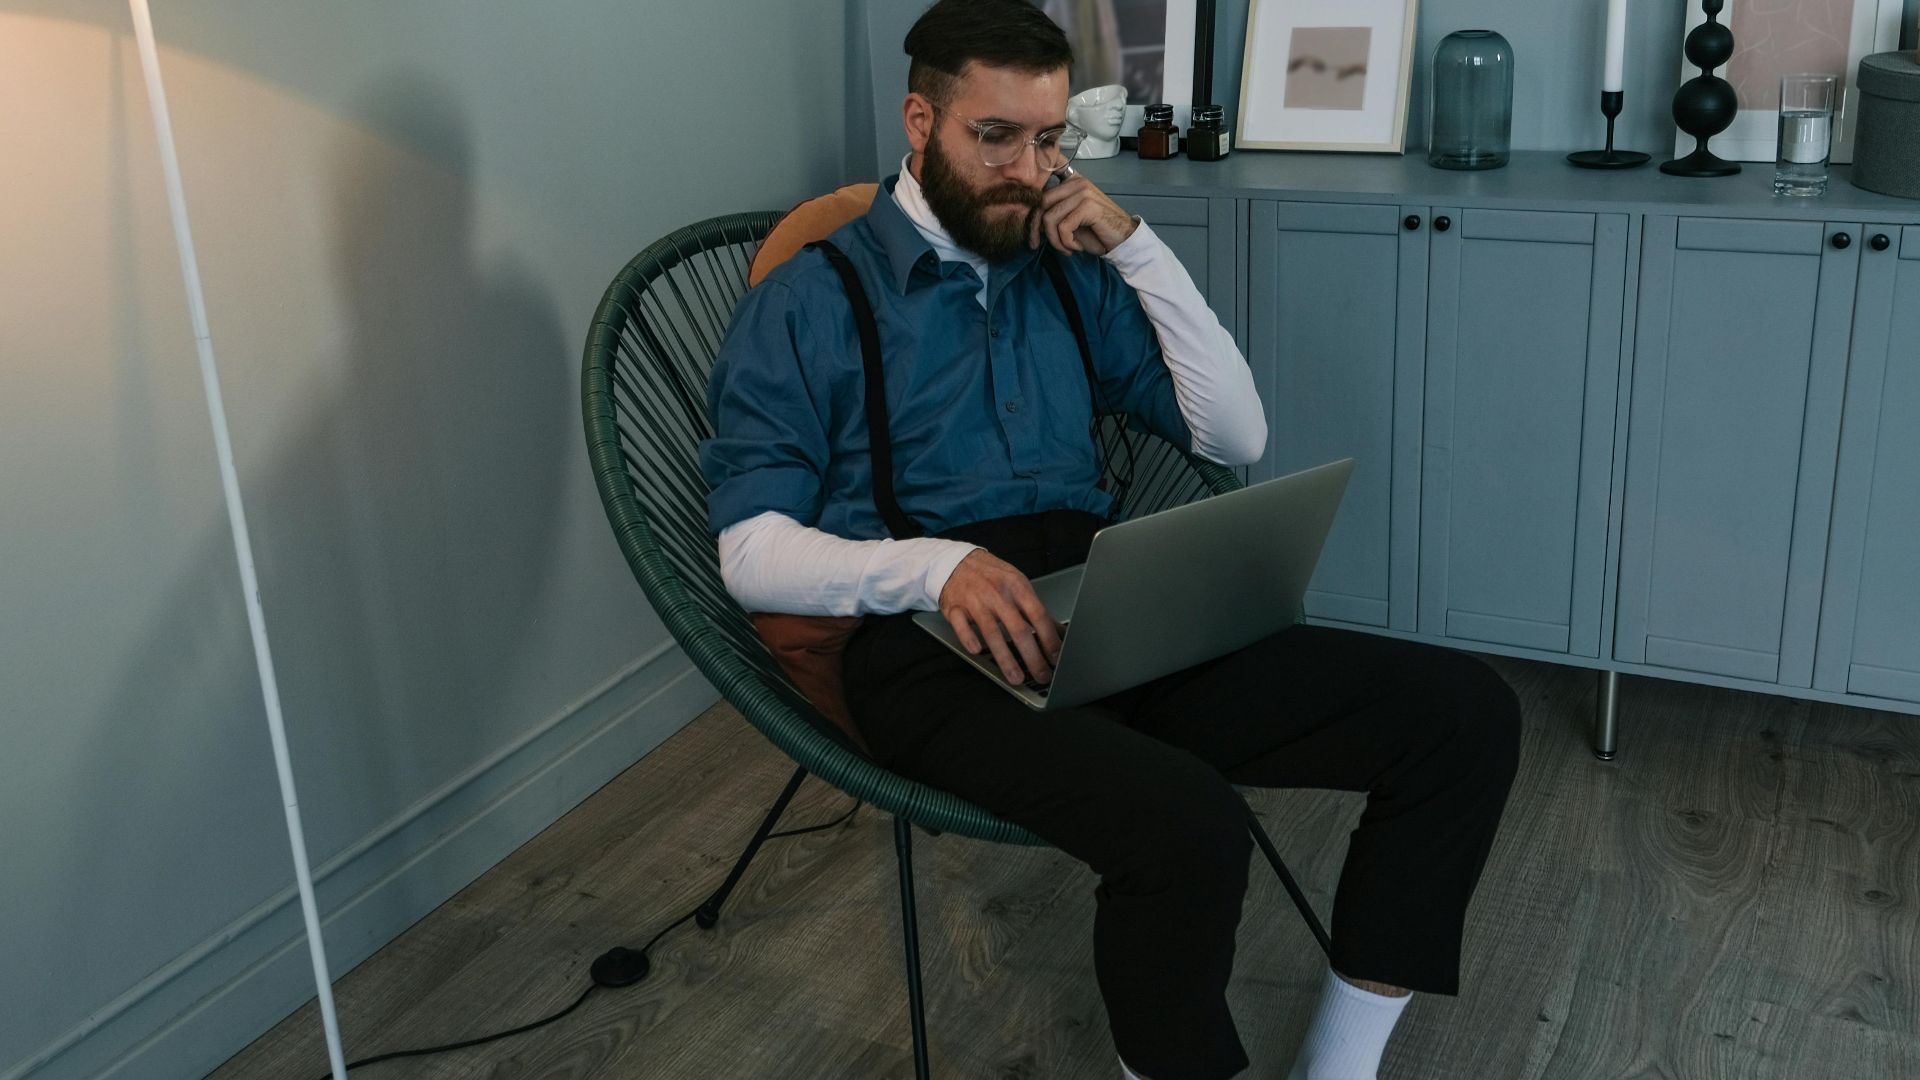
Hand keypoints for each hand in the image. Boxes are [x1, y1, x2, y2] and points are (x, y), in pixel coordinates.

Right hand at [937, 550, 1065, 684]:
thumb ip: (1037, 610)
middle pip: (1018, 629)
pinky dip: (969, 638)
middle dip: (1032, 656)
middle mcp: (997, 594)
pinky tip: (977, 652)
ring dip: (1005, 658)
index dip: (1049, 638)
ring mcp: (975, 601)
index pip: (1038, 616)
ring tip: (1016, 677)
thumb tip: (1060, 632)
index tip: (1057, 657)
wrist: (956, 560)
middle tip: (1041, 675)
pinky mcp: (955, 608)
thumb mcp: (1018, 585)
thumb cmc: (991, 576)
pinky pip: (961, 625)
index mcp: (1017, 587)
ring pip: (992, 632)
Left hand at [1026, 170, 1137, 255]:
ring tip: (1066, 248)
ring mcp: (1083, 192)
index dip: (1031, 201)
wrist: (1123, 240)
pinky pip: (1063, 227)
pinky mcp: (1088, 206)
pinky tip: (1077, 248)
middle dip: (1035, 228)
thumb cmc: (1096, 232)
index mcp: (1072, 181)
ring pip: (1050, 218)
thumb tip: (1029, 218)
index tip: (1030, 222)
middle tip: (1036, 244)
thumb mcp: (1070, 219)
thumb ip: (1052, 212)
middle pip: (1041, 203)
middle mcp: (1077, 182)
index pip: (1043, 181)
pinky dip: (1066, 243)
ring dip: (1054, 240)